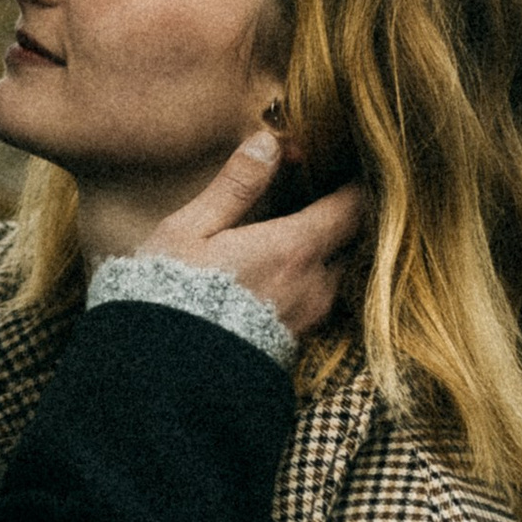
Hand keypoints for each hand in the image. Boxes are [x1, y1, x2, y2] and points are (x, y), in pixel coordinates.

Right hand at [140, 132, 364, 342]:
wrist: (162, 379)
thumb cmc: (168, 296)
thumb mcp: (189, 231)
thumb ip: (235, 187)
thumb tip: (268, 142)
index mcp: (293, 249)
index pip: (353, 207)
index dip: (358, 183)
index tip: (350, 166)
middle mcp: (313, 285)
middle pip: (352, 242)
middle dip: (343, 219)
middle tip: (323, 196)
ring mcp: (308, 319)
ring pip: (335, 275)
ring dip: (324, 253)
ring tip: (296, 235)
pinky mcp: (295, 346)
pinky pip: (318, 303)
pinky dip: (309, 282)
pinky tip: (279, 275)